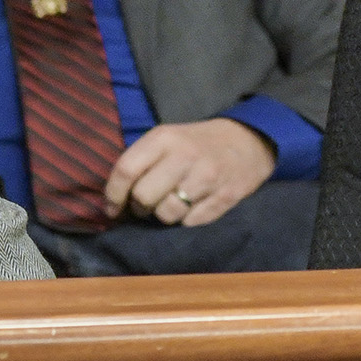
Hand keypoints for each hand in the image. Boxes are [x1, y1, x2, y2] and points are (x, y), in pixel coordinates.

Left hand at [103, 119, 276, 226]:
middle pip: (144, 197)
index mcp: (164, 138)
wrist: (248, 140)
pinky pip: (192, 222)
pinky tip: (192, 208)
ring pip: (168, 214)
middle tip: (146, 206)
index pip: (126, 170)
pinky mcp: (226, 195)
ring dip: (164, 216)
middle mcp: (184, 156)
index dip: (113, 195)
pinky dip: (187, 220)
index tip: (112, 208)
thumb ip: (141, 161)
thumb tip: (113, 199)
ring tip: (171, 205)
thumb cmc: (196, 143)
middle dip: (140, 208)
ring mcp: (207, 177)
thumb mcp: (167, 138)